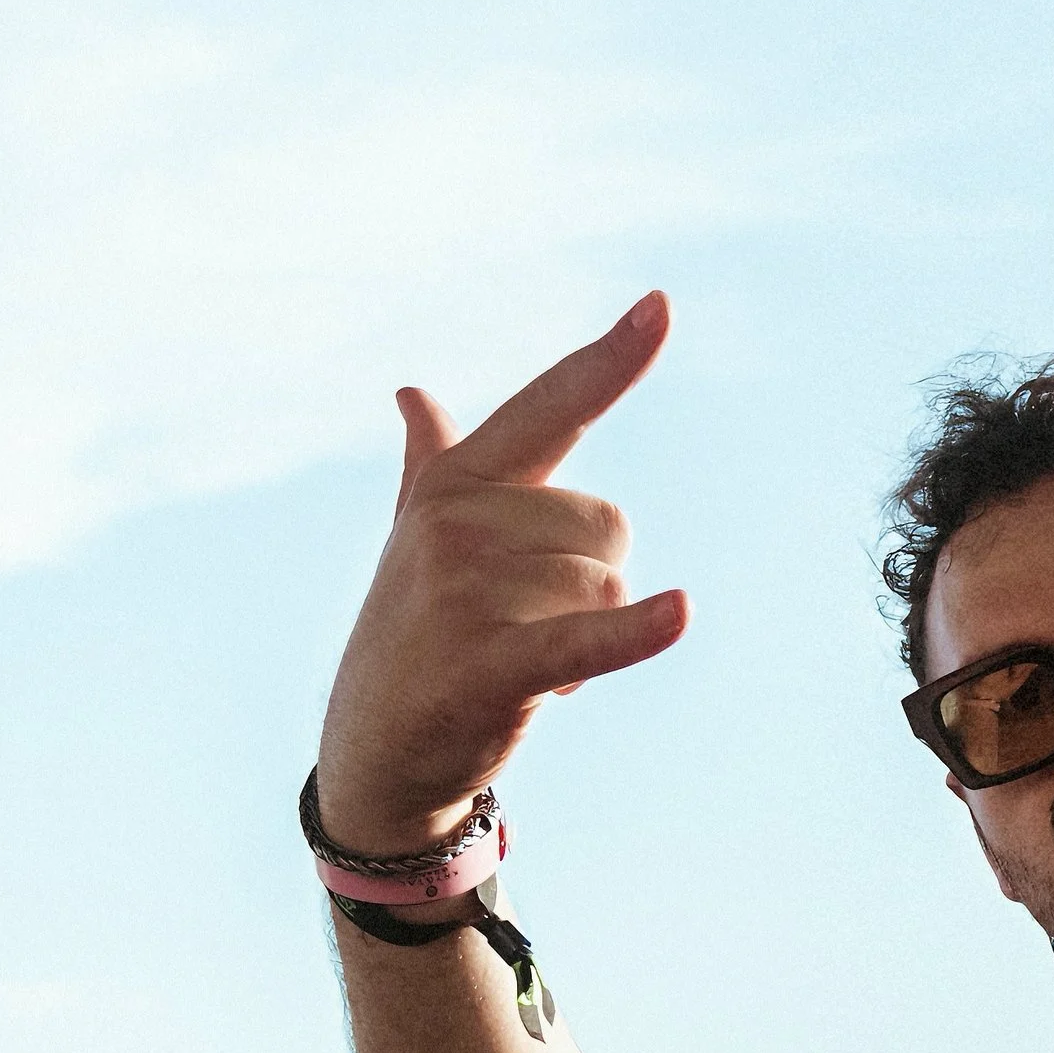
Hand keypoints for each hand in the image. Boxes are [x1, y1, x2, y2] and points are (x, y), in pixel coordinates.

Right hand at [317, 293, 687, 853]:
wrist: (374, 747)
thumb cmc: (416, 634)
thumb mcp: (419, 538)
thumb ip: (431, 463)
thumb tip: (412, 394)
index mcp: (456, 479)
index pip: (551, 407)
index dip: (611, 361)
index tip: (663, 305)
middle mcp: (458, 521)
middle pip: (611, 527)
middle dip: (593, 585)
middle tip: (524, 626)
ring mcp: (467, 590)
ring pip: (609, 590)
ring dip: (590, 642)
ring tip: (524, 664)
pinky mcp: (489, 662)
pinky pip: (585, 636)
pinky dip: (635, 634)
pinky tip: (679, 613)